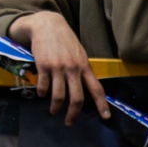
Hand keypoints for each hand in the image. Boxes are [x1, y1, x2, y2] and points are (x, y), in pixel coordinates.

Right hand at [14, 10, 108, 124]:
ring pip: (58, 95)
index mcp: (84, 66)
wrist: (47, 24)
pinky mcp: (43, 65)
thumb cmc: (65, 39)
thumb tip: (84, 87)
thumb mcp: (78, 53)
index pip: (96, 88)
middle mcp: (73, 69)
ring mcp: (57, 67)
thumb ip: (81, 69)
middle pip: (77, 98)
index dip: (102, 104)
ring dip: (55, 107)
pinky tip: (41, 94)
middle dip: (73, 114)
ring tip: (53, 111)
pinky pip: (43, 85)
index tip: (106, 117)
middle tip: (69, 122)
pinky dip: (42, 92)